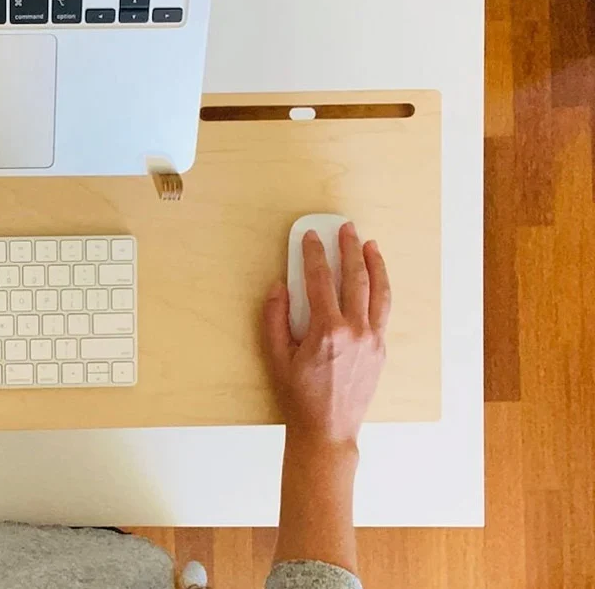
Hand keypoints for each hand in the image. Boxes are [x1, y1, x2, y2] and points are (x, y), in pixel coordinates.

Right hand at [261, 223, 390, 448]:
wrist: (328, 429)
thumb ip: (274, 318)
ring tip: (370, 245)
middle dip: (349, 249)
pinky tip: (375, 280)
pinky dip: (380, 291)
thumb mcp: (276, 357)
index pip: (320, 280)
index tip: (310, 238)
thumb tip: (279, 287)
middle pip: (355, 279)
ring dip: (375, 266)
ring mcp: (372, 340)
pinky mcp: (380, 350)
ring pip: (379, 293)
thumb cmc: (299, 396)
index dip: (314, 255)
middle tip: (345, 229)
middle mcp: (355, 331)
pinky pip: (382, 312)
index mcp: (326, 331)